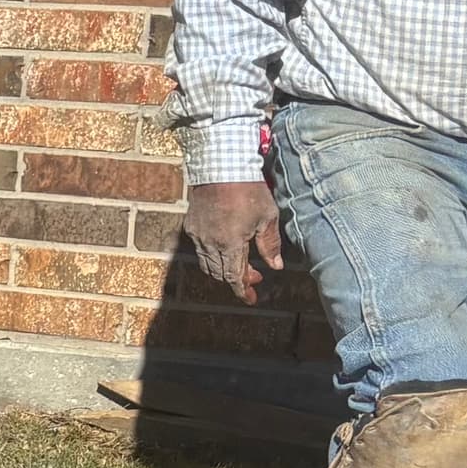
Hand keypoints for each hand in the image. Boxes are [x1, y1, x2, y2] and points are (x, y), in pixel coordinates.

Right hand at [183, 180, 284, 299]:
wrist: (220, 168)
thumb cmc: (248, 190)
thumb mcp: (266, 217)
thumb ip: (270, 245)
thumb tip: (275, 266)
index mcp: (230, 244)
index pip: (234, 276)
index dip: (243, 290)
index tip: (250, 299)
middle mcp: (210, 243)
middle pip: (220, 273)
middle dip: (238, 279)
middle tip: (255, 277)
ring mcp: (198, 235)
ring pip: (208, 264)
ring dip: (224, 269)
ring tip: (240, 263)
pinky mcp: (191, 226)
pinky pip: (201, 249)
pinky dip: (213, 256)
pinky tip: (225, 247)